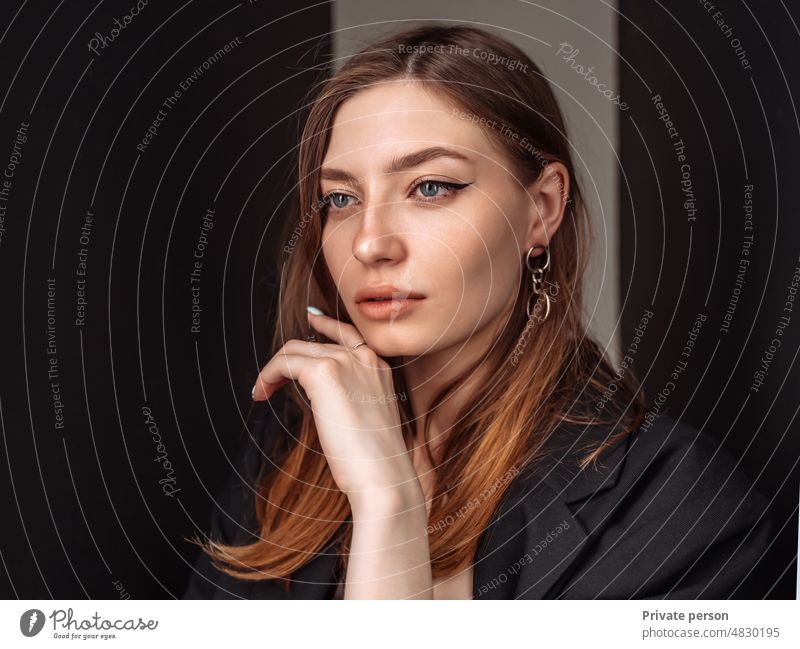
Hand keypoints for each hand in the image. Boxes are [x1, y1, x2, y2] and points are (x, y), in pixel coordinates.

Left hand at [251, 308, 422, 509]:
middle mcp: (363, 357)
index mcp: (379, 366)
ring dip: (274, 369)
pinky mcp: (323, 372)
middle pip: (313, 342)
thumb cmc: (377, 460)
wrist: (383, 474)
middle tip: (271, 383)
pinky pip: (284, 363)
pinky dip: (268, 375)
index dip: (325, 323)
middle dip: (288, 360)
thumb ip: (353, 397)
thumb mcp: (369, 418)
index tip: (310, 318)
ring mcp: (344, 361)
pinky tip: (262, 393)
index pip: (347, 332)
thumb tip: (325, 396)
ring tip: (263, 391)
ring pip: (295, 350)